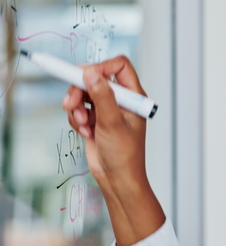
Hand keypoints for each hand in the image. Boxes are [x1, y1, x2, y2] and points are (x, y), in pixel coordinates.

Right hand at [61, 56, 164, 245]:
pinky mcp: (94, 119)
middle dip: (79, 90)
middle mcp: (121, 100)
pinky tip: (85, 132)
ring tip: (83, 125)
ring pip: (83, 93)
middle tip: (70, 103)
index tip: (84, 75)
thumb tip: (92, 73)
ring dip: (76, 107)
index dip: (101, 67)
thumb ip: (102, 97)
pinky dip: (76, 119)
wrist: (117, 179)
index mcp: (134, 97)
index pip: (119, 66)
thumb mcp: (112, 123)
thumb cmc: (125, 155)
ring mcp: (107, 109)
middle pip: (94, 78)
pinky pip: (78, 108)